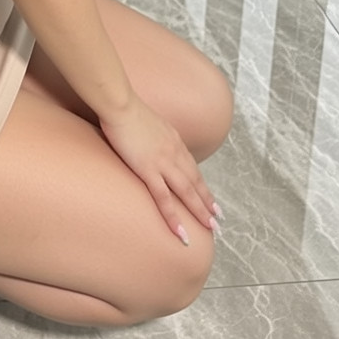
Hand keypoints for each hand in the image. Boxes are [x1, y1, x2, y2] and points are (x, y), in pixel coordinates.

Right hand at [100, 98, 219, 244]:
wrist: (120, 105)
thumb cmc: (126, 109)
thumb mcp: (148, 122)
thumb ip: (153, 135)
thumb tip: (150, 142)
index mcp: (173, 141)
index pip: (192, 168)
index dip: (202, 186)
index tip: (210, 200)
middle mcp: (174, 153)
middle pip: (195, 182)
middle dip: (207, 202)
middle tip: (218, 220)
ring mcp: (163, 163)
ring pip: (186, 192)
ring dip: (200, 211)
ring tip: (210, 228)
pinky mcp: (148, 170)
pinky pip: (164, 198)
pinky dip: (174, 217)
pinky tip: (180, 232)